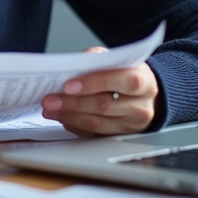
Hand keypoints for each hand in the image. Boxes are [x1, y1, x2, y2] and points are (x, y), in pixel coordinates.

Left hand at [41, 51, 159, 136]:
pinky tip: (61, 117)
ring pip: (96, 124)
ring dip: (68, 116)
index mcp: (143, 81)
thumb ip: (99, 59)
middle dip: (72, 103)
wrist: (147, 98)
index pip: (121, 81)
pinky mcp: (119, 138)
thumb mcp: (120, 61)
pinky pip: (92, 135)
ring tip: (50, 109)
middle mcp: (140, 106)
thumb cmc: (128, 75)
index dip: (93, 83)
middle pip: (104, 106)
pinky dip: (74, 126)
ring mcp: (131, 126)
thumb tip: (75, 64)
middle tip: (50, 100)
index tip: (68, 85)